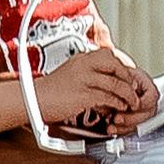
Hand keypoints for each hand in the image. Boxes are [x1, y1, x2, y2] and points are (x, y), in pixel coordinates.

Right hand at [36, 45, 158, 126]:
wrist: (31, 100)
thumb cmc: (49, 91)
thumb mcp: (69, 74)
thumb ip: (86, 74)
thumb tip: (103, 81)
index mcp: (81, 58)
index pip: (109, 56)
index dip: (121, 67)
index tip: (126, 78)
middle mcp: (83, 65)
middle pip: (115, 65)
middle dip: (128, 78)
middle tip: (132, 89)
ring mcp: (83, 79)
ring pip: (115, 83)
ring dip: (127, 94)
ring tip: (131, 102)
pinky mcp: (83, 94)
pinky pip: (108, 97)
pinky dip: (117, 103)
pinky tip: (118, 107)